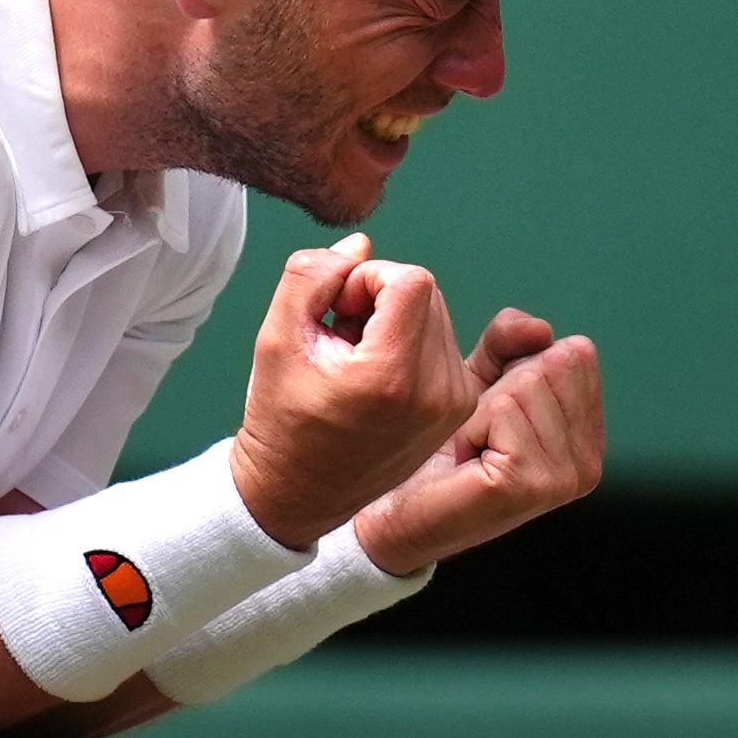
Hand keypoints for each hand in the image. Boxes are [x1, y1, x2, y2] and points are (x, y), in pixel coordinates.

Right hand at [233, 239, 476, 546]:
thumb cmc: (282, 419)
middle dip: (381, 298)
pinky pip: (445, 343)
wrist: (299, 492)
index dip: (367, 279)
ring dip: (396, 320)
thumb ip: (312, 276)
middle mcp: (435, 391)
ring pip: (437, 313)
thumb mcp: (277, 339)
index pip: (410, 280)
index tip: (338, 312)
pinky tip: (377, 374)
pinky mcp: (460, 407)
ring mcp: (453, 402)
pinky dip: (411, 344)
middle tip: (342, 335)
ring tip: (357, 358)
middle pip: (428, 292)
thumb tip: (361, 245)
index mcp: (391, 376)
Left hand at [358, 309, 602, 572]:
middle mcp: (588, 463)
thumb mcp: (482, 380)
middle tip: (480, 435)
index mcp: (590, 439)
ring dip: (483, 409)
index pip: (576, 353)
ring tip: (471, 450)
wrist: (395, 513)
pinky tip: (464, 461)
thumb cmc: (440, 449)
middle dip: (502, 386)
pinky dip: (471, 425)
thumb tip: (540, 328)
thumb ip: (511, 342)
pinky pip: (502, 410)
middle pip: (555, 362)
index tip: (495, 413)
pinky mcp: (529, 486)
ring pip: (526, 383)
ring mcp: (564, 479)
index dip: (521, 366)